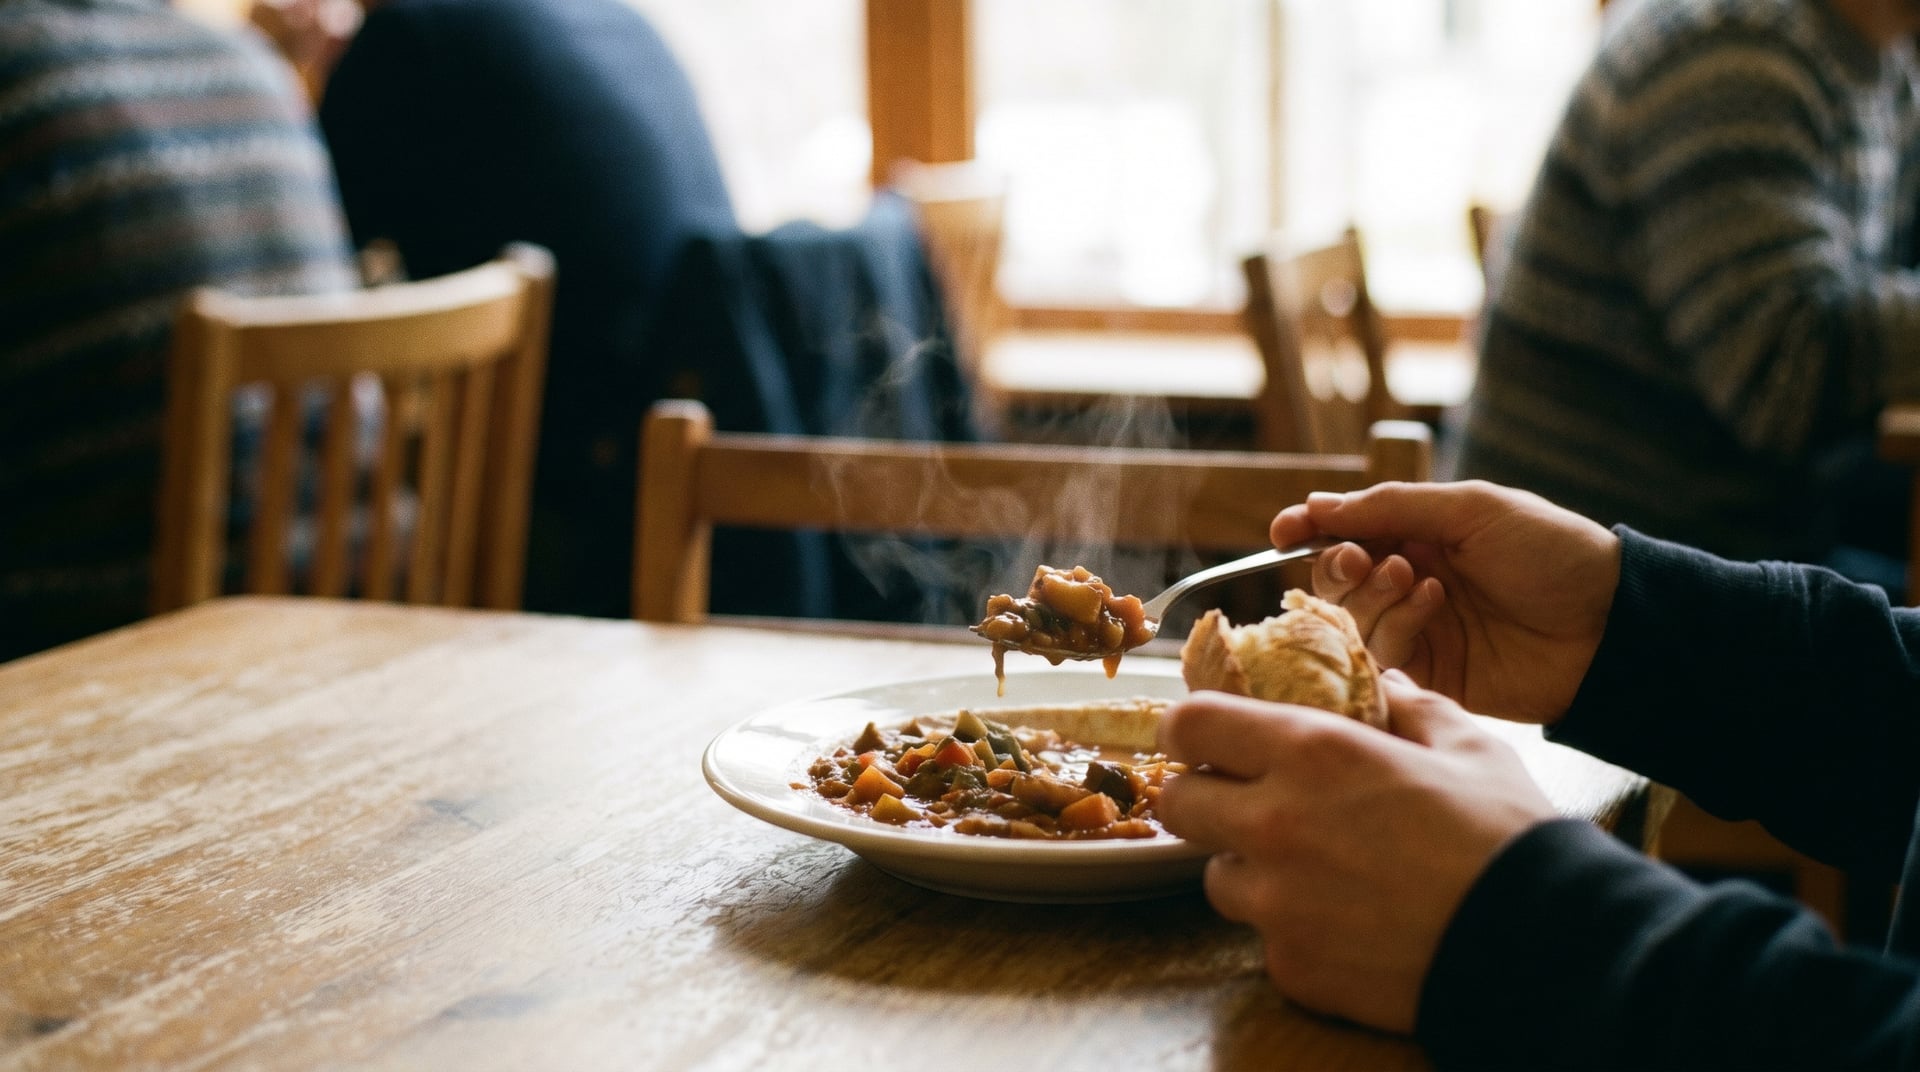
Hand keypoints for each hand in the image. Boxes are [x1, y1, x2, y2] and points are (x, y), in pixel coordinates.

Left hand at [1156, 674, 1555, 1034]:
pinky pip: (1265, 939)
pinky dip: (1292, 929)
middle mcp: (1275, 825)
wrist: (1541, 946)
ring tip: (1312, 868)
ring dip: (1249, 867)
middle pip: (1179, 803)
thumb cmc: (1506, 834)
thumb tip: (1382, 680)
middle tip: (1249, 802)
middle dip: (1205, 797)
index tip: (1206, 738)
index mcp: (1312, 753)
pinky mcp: (1293, 966)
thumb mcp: (1467, 745)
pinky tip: (1347, 922)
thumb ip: (1409, 704)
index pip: (1189, 725)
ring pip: (1218, 877)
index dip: (1190, 729)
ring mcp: (1278, 904)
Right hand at [1271, 480, 1620, 725]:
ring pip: (1349, 621)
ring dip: (1372, 596)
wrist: (1609, 625)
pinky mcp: (1429, 677)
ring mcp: (1418, 632)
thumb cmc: (1552, 552)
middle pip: (1334, 581)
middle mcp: (1407, 583)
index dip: (1307, 530)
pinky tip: (1433, 608)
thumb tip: (1317, 506)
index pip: (1341, 533)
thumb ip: (1392, 507)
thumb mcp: (1472, 508)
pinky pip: (1380, 658)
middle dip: (1338, 566)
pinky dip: (1395, 628)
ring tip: (1419, 580)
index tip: (1285, 530)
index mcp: (1418, 536)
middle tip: (1364, 559)